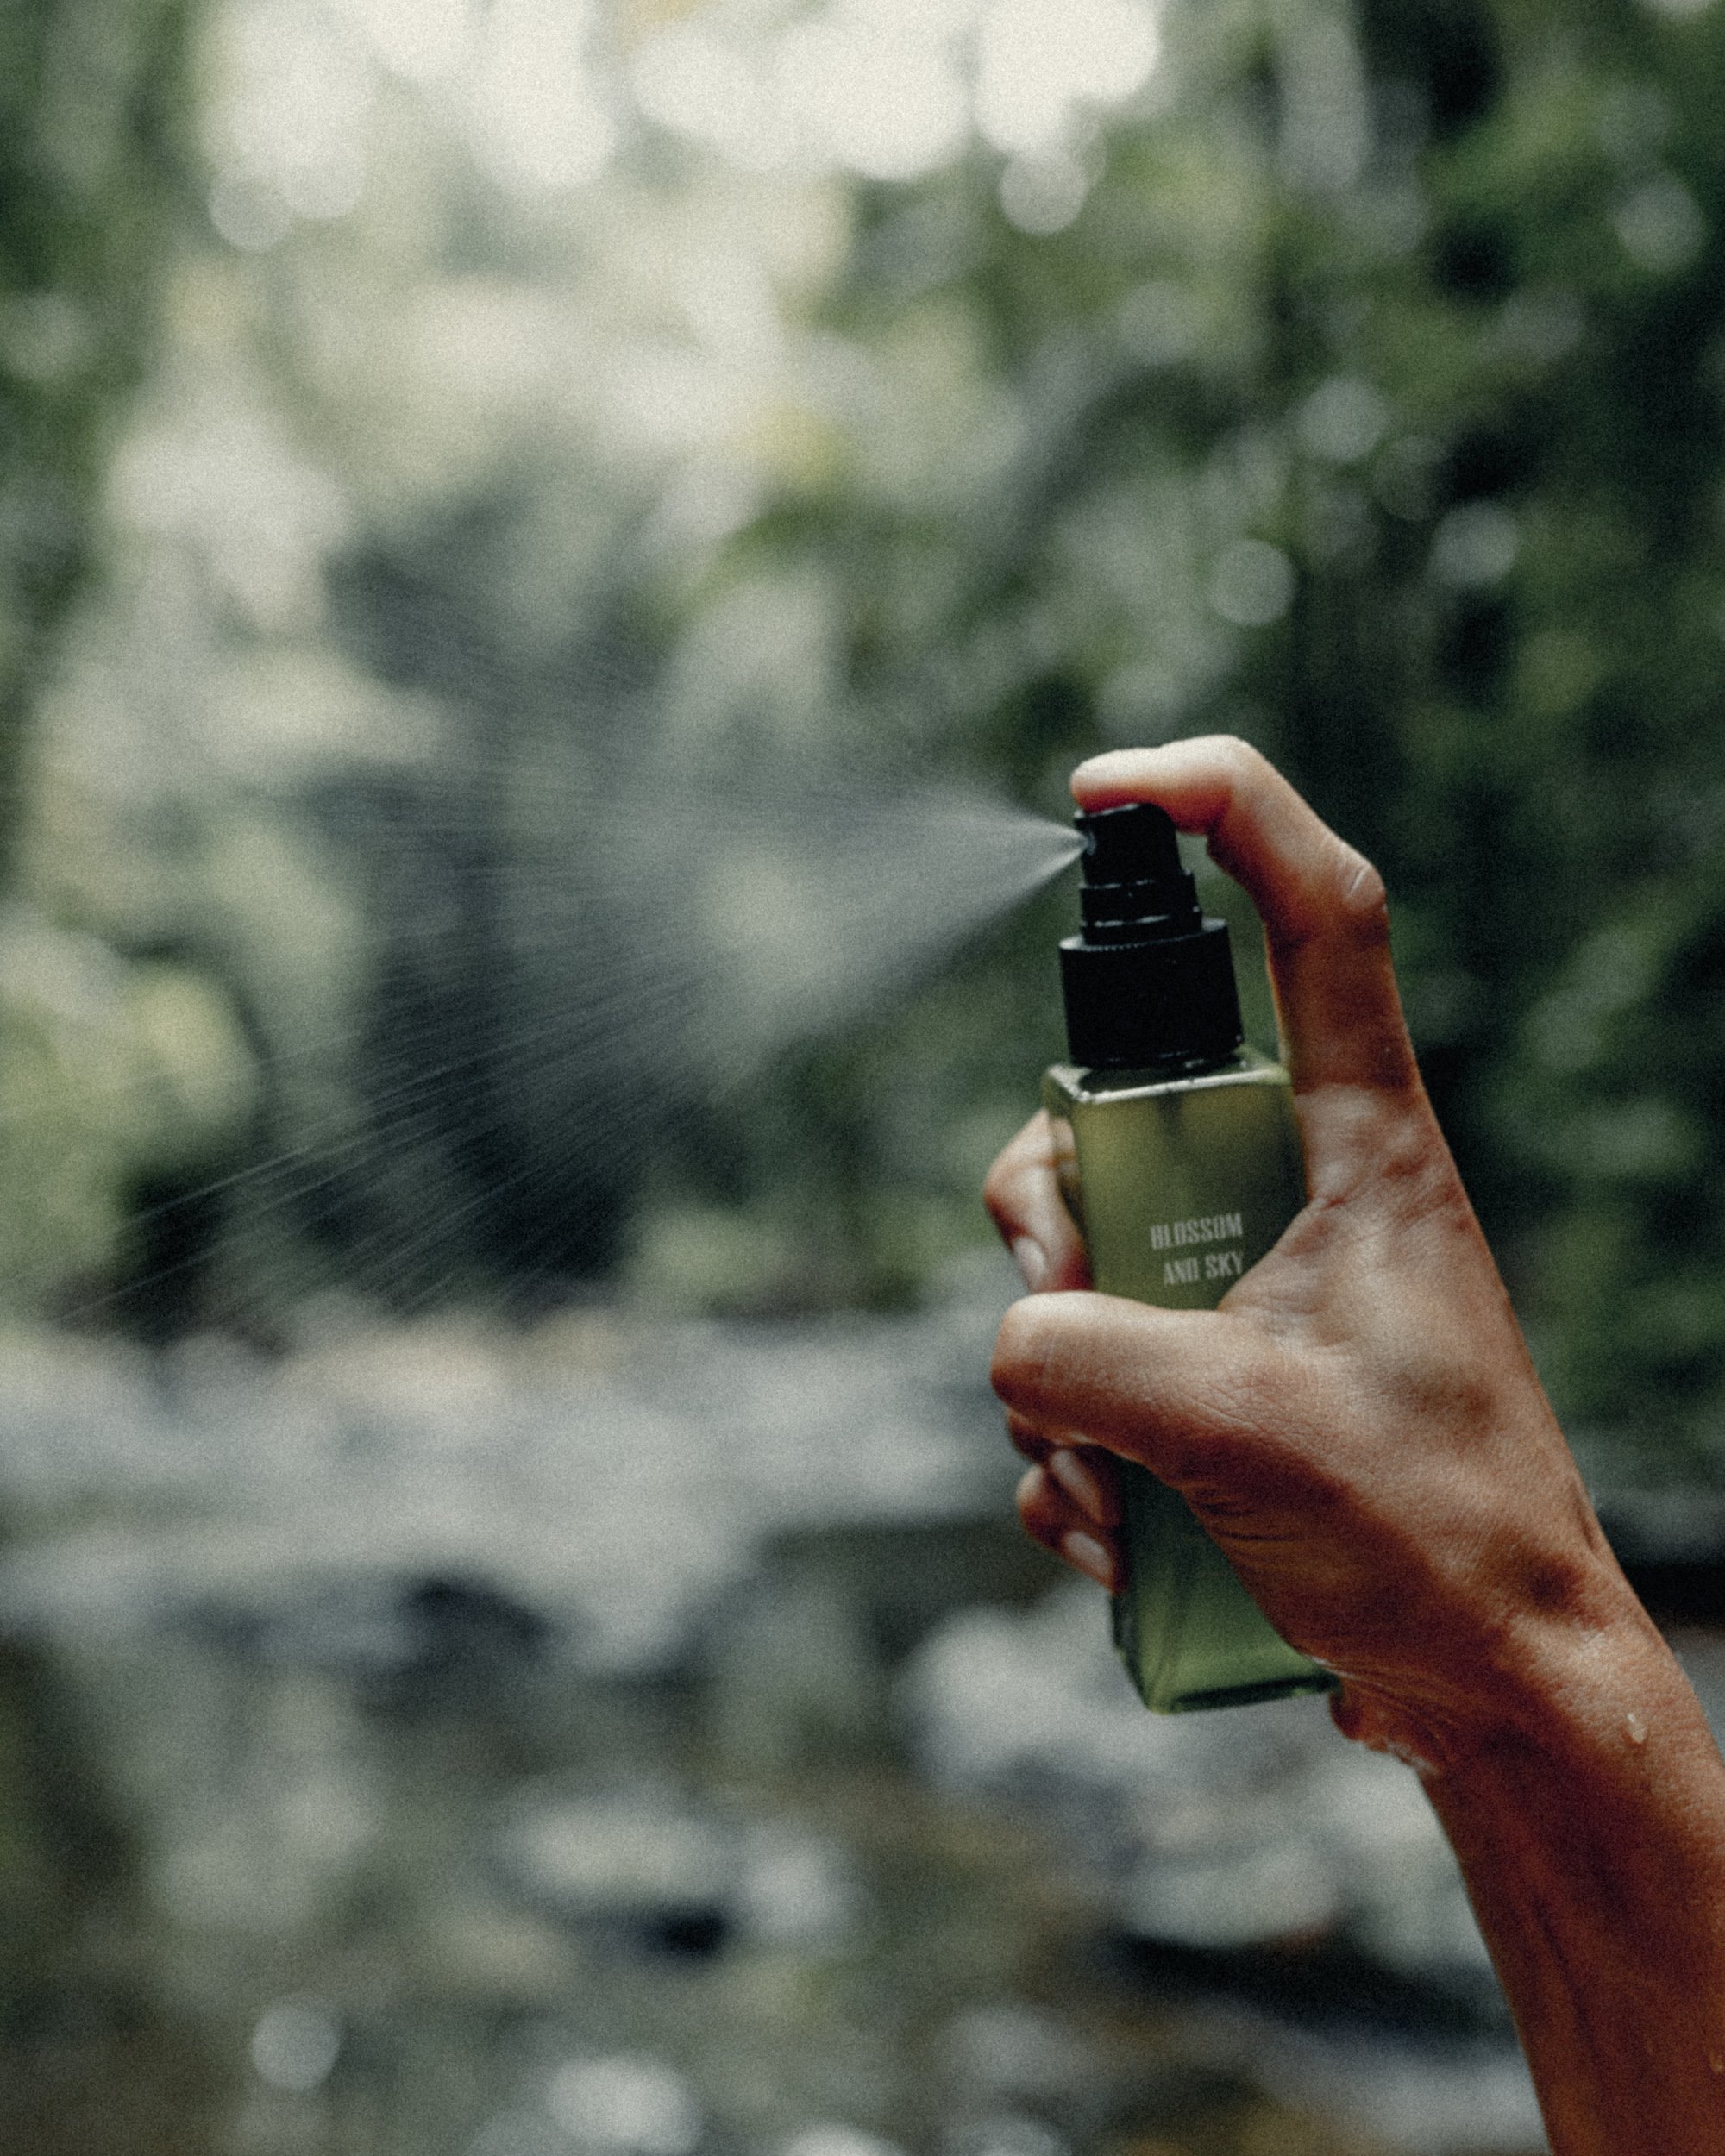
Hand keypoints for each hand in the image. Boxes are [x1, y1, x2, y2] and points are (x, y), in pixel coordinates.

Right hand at [985, 737, 1655, 1771]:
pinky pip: (1080, 1374)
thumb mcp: (1245, 1431)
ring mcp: (1241, 1289)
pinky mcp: (1205, 1379)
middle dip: (1044, 1220)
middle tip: (1066, 1328)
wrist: (1491, 1689)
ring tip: (1117, 1497)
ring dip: (1054, 1384)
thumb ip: (1086, 1356)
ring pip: (1073, 1260)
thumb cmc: (1437, 1540)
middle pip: (1110, 1115)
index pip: (1314, 919)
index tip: (1108, 783)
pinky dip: (1072, 1456)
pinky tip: (1118, 1542)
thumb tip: (1013, 1337)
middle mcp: (1292, 1194)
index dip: (1225, 812)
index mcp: (1359, 1147)